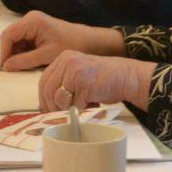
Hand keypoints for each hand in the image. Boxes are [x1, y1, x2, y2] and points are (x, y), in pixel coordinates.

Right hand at [0, 10, 123, 70]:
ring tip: (25, 67)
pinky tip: (31, 62)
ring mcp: (32, 24)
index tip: (6, 68)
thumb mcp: (46, 56)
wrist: (89, 42)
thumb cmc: (70, 46)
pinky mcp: (36, 31)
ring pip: (16, 41)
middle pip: (10, 37)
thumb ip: (24, 61)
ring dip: (17, 55)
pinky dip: (24, 53)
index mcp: (32, 21)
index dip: (4, 52)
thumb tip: (6, 67)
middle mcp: (29, 19)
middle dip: (10, 54)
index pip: (8, 35)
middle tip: (14, 70)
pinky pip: (23, 42)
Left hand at [39, 51, 154, 111]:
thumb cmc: (103, 79)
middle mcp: (67, 62)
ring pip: (59, 98)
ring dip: (68, 108)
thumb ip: (61, 84)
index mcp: (63, 58)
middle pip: (48, 90)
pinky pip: (75, 104)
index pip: (43, 81)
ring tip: (82, 105)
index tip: (47, 109)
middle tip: (63, 113)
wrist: (127, 77)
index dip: (44, 98)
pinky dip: (82, 109)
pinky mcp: (85, 84)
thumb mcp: (77, 76)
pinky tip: (92, 104)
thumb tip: (43, 106)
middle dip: (53, 107)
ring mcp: (75, 72)